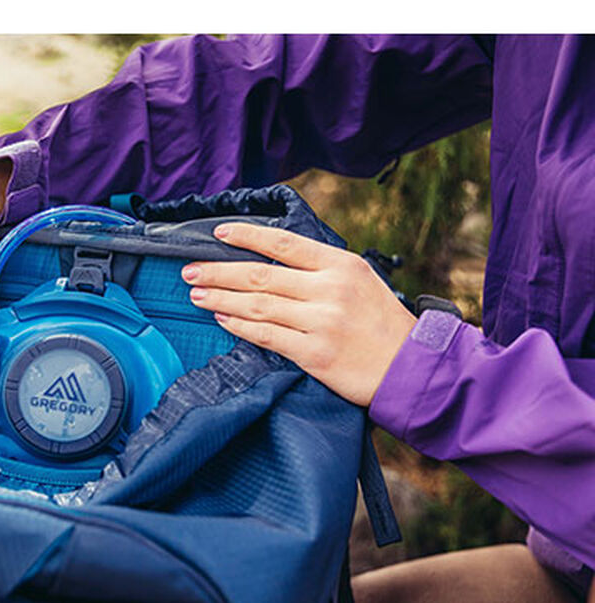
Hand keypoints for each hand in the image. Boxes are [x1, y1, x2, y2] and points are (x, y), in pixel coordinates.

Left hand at [183, 223, 416, 406]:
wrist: (412, 368)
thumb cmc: (384, 325)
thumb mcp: (362, 282)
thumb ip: (323, 270)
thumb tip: (275, 261)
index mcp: (341, 265)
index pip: (284, 244)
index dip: (247, 236)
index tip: (218, 234)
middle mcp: (329, 289)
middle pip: (260, 275)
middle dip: (219, 271)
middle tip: (190, 270)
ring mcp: (322, 321)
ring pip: (257, 304)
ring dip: (221, 297)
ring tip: (196, 294)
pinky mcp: (315, 353)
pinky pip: (267, 336)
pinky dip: (240, 326)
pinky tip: (222, 319)